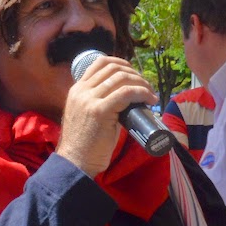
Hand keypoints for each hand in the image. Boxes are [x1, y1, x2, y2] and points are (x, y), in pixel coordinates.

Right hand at [57, 56, 157, 176]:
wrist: (75, 162)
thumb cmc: (84, 145)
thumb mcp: (87, 116)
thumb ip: (98, 104)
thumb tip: (123, 99)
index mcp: (77, 90)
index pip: (100, 63)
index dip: (121, 63)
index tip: (134, 74)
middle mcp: (82, 91)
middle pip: (114, 68)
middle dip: (135, 74)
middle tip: (146, 87)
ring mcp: (89, 100)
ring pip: (121, 78)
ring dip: (141, 83)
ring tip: (150, 95)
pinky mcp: (100, 110)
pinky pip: (126, 93)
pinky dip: (141, 93)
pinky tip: (149, 100)